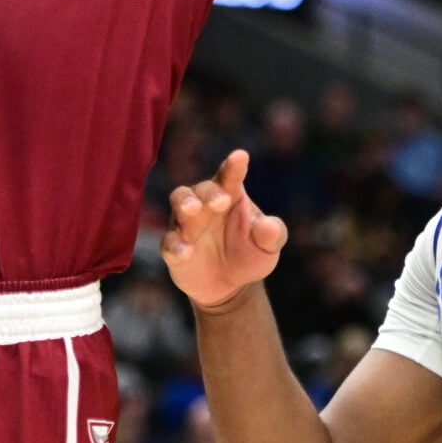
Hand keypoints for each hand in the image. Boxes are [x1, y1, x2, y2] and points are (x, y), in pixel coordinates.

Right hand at [162, 149, 287, 311]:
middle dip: (208, 193)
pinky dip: (176, 245)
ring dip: (184, 205)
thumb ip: (272, 234)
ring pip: (178, 204)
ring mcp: (186, 225)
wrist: (230, 286)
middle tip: (221, 201)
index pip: (230, 176)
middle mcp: (204, 205)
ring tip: (192, 210)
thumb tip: (269, 227)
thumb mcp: (268, 247)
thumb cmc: (250, 254)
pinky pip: (169, 242)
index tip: (240, 156)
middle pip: (200, 189)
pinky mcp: (173, 249)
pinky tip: (187, 252)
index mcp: (230, 195)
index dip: (234, 166)